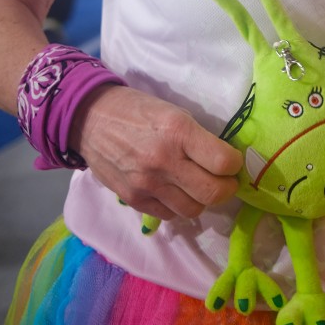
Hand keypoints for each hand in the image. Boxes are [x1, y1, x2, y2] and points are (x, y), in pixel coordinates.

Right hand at [71, 84, 242, 220]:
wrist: (89, 119)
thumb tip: (224, 161)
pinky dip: (178, 206)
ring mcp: (147, 185)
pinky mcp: (134, 200)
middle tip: (224, 179)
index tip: (231, 161)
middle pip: (213, 193)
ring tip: (197, 185)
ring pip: (193, 210)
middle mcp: (164, 161)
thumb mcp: (173, 112)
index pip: (223, 162)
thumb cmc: (136, 110)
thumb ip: (198, 138)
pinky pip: (170, 215)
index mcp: (178, 132)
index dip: (234, 164)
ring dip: (202, 199)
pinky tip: (174, 191)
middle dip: (226, 188)